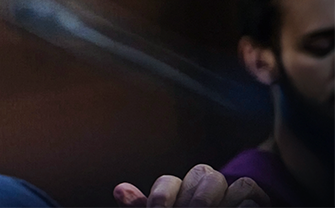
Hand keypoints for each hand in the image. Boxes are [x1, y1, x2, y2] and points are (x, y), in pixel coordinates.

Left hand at [113, 164, 269, 207]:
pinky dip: (241, 202)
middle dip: (194, 200)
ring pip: (220, 178)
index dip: (162, 197)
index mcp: (179, 193)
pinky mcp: (256, 199)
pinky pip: (247, 189)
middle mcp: (204, 187)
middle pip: (199, 173)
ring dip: (212, 199)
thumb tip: (120, 190)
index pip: (168, 182)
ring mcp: (230, 192)